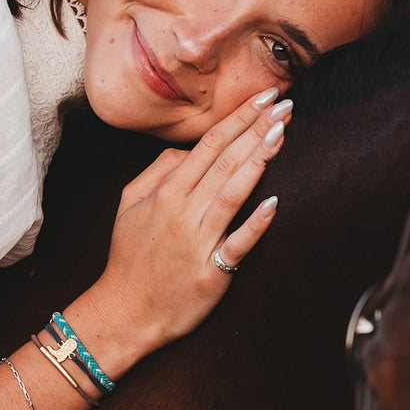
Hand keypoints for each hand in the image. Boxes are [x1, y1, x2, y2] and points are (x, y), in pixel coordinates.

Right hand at [92, 87, 290, 356]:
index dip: (238, 118)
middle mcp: (183, 211)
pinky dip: (256, 223)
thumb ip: (156, 171)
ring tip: (281, 133)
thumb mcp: (128, 204)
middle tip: (284, 103)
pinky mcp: (212, 271)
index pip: (209, 144)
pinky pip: (238, 243)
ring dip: (259, 160)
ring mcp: (198, 240)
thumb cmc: (129, 256)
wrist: (125, 312)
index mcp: (166, 191)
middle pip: (225, 160)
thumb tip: (186, 151)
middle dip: (256, 128)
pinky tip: (275, 203)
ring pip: (233, 192)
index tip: (263, 97)